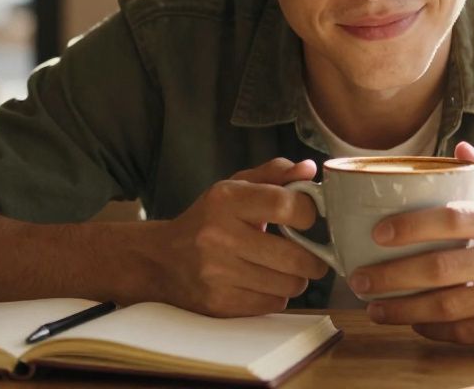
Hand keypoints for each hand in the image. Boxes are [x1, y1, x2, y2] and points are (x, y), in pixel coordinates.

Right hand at [147, 158, 327, 316]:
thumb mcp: (234, 188)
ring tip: (284, 268)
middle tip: (311, 254)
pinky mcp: (220, 304)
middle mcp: (219, 236)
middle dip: (313, 258)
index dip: (309, 213)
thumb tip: (309, 169)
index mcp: (226, 200)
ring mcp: (218, 274)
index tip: (309, 218)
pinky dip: (276, 296)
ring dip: (295, 279)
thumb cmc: (207, 220)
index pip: (285, 205)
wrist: (160, 260)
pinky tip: (264, 283)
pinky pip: (272, 304)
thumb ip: (274, 175)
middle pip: (295, 257)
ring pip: (289, 285)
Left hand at [349, 142, 473, 350]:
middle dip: (393, 275)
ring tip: (375, 309)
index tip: (377, 233)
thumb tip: (459, 147)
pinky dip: (436, 331)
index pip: (455, 218)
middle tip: (361, 278)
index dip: (411, 226)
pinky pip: (468, 333)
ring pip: (450, 306)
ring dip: (405, 310)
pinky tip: (414, 325)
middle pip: (443, 267)